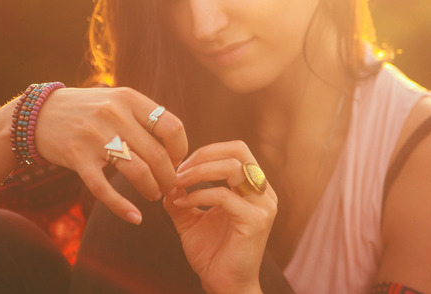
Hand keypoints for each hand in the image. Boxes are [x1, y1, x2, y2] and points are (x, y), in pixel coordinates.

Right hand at [33, 87, 187, 223]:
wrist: (37, 114)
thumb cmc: (85, 110)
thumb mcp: (115, 100)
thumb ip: (141, 115)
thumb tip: (175, 141)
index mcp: (128, 98)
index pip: (172, 127)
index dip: (180, 150)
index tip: (176, 161)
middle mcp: (114, 115)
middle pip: (158, 155)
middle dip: (169, 177)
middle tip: (170, 187)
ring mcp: (95, 137)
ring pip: (138, 172)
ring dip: (152, 190)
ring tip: (154, 195)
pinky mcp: (77, 158)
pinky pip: (104, 189)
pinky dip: (122, 208)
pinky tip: (135, 218)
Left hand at [163, 141, 276, 293]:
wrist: (223, 285)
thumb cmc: (211, 253)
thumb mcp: (190, 219)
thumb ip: (181, 197)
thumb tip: (166, 179)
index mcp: (253, 187)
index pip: (235, 150)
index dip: (206, 151)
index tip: (180, 166)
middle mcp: (263, 192)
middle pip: (238, 150)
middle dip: (203, 154)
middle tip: (178, 169)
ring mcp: (263, 205)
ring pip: (233, 167)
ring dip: (199, 171)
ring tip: (177, 182)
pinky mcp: (256, 221)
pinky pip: (223, 196)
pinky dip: (198, 195)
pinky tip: (182, 203)